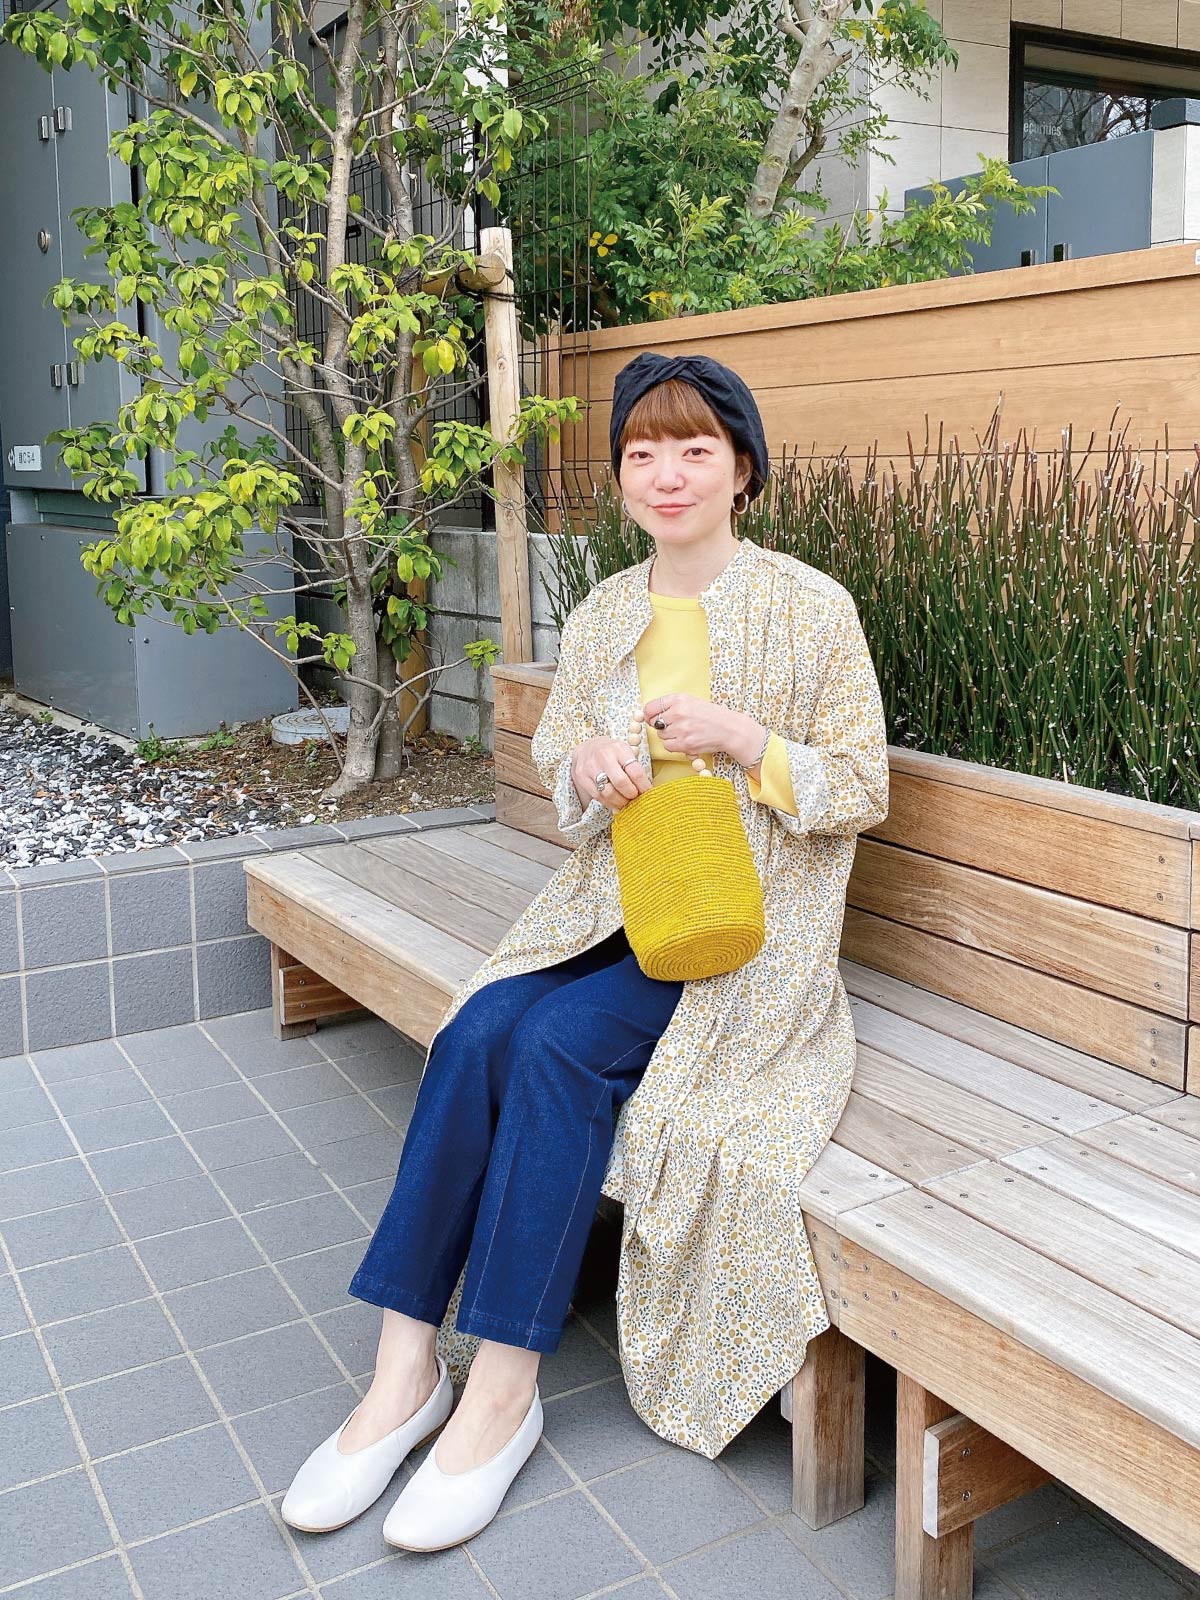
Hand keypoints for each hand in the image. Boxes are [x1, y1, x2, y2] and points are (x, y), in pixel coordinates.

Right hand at [571, 734, 652, 812]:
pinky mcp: (582, 778)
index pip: (635, 771)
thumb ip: (635, 768)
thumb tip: (645, 791)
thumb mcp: (625, 752)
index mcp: (619, 749)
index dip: (643, 785)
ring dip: (620, 801)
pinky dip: (609, 803)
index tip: (647, 792)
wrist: (587, 748)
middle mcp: (604, 756)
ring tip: (626, 802)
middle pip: (621, 782)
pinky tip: (614, 802)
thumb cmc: (612, 752)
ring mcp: (591, 767)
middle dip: (631, 794)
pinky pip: (598, 796)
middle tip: (635, 797)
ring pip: (609, 792)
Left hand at [642, 694, 764, 766]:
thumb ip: (671, 706)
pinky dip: (675, 746)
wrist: (730, 729)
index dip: (649, 715)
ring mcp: (681, 728)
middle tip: (677, 727)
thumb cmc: (711, 715)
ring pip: (661, 736)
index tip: (652, 719)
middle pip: (655, 723)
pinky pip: (668, 746)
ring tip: (685, 733)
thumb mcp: (691, 702)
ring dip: (670, 737)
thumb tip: (650, 716)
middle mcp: (678, 712)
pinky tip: (686, 741)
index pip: (650, 708)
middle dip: (663, 727)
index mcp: (678, 699)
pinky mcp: (685, 743)